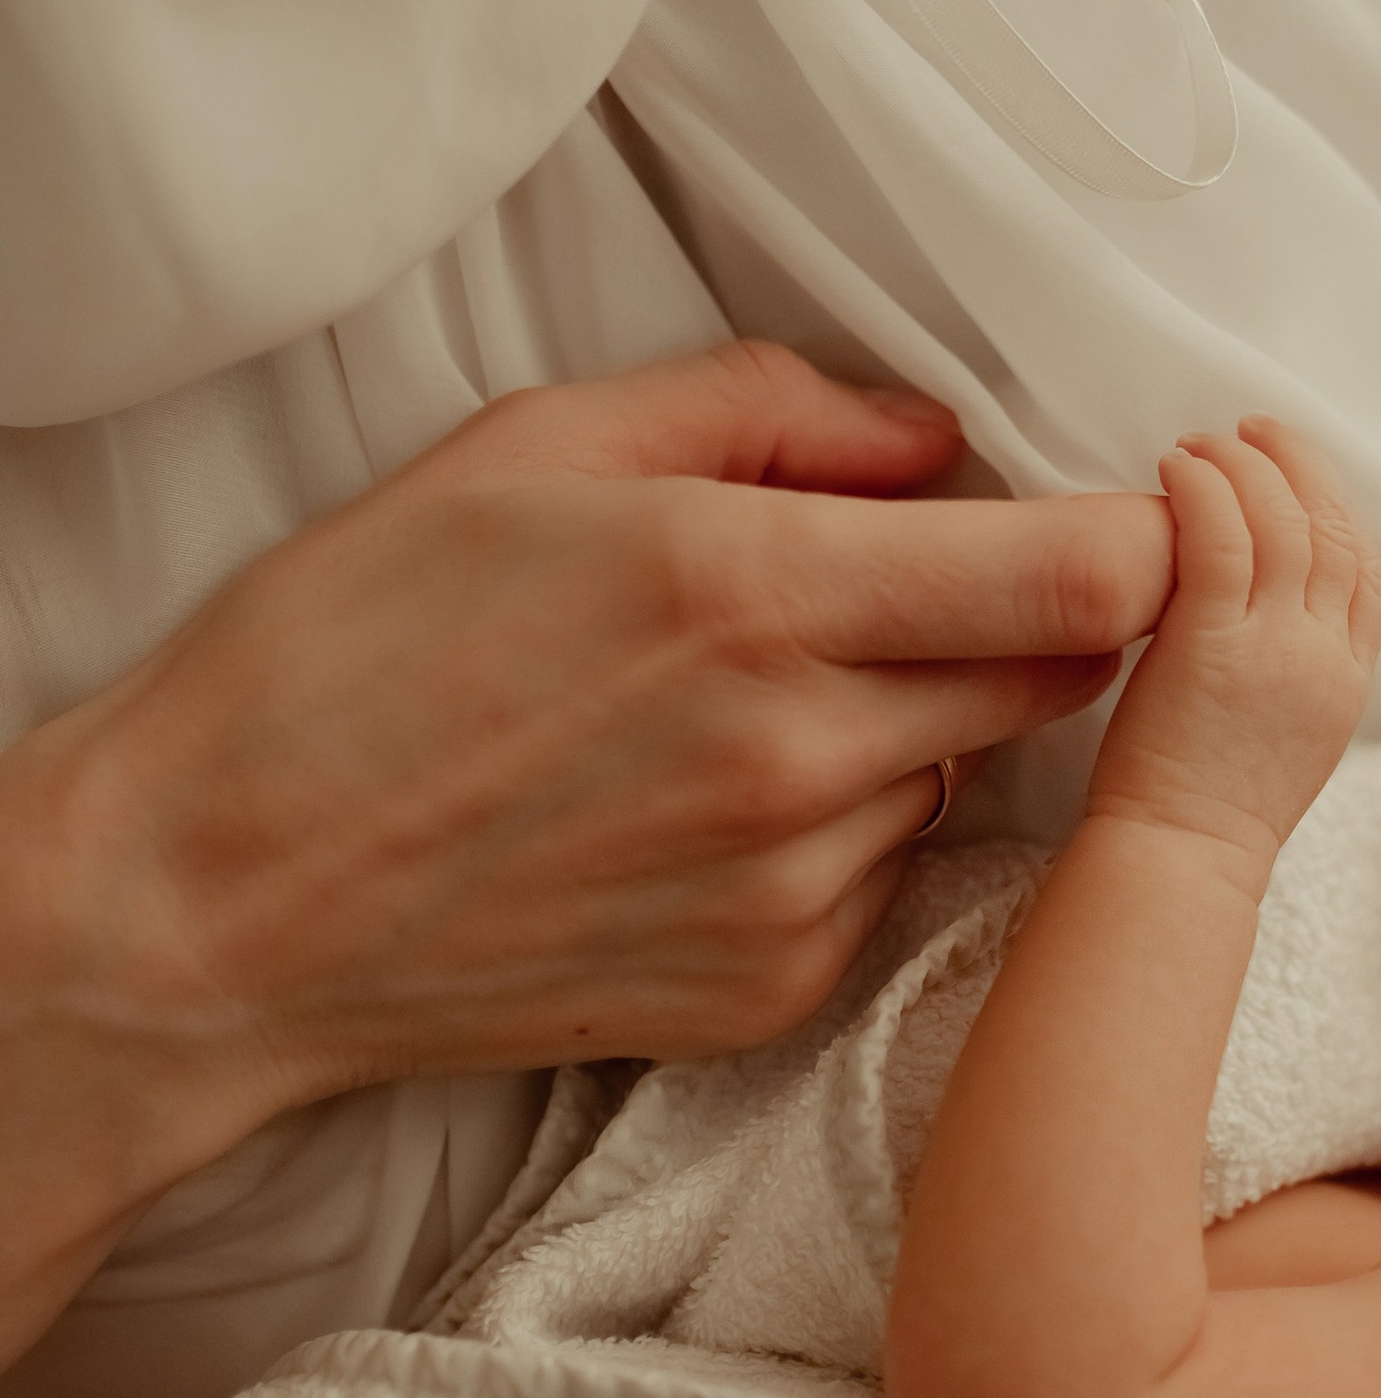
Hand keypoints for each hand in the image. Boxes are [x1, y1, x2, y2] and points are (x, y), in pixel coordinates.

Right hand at [0, 343, 1172, 1362]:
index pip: (1087, 578)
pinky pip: (887, 876)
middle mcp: (802, 755)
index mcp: (755, 592)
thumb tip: (933, 436)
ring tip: (758, 695)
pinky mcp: (772, 988)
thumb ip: (765, 410)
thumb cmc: (350, 649)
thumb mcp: (532, 447)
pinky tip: (712, 800)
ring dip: (928, 721)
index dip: (1146, 535)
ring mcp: (795, 890)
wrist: (217, 901)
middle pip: (1070, 679)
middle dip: (1047, 614)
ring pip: (971, 774)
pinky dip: (849, 824)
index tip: (1128, 502)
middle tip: (933, 573)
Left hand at [1087, 422, 1380, 885]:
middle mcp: (1327, 658)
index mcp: (1349, 681)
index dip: (1340, 508)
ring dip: (1245, 466)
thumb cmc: (1208, 810)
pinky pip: (1221, 538)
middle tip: (1254, 427)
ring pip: (1283, 523)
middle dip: (1300, 466)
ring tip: (1203, 440)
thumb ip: (1289, 667)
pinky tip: (1176, 469)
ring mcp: (1277, 650)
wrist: (1183, 860)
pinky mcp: (1214, 646)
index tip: (1301, 473)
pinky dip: (1204, 490)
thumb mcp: (1284, 734)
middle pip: (1337, 531)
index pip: (1371, 572)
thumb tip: (1257, 604)